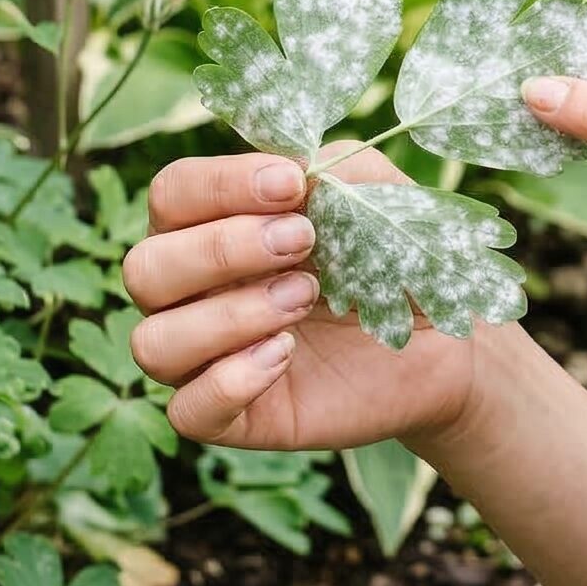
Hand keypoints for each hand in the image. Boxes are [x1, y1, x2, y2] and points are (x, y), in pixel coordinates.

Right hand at [122, 141, 480, 451]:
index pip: (173, 194)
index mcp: (213, 224)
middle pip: (145, 267)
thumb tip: (293, 168)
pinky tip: (286, 353)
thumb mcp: (375, 195)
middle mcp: (192, 291)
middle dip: (222, 248)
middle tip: (302, 241)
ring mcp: (207, 357)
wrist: (442, 339)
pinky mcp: (233, 417)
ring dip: (229, 315)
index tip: (291, 184)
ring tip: (303, 298)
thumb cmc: (392, 255)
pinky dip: (230, 380)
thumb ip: (333, 169)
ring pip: (154, 341)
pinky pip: (188, 411)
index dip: (220, 184)